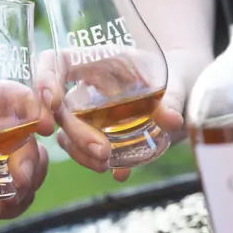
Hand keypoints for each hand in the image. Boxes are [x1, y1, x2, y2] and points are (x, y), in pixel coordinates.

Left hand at [0, 96, 54, 229]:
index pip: (13, 96)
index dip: (34, 107)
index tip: (43, 126)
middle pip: (29, 137)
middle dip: (32, 159)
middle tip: (21, 181)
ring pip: (33, 166)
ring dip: (30, 184)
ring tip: (8, 201)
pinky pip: (21, 195)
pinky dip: (18, 205)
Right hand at [38, 47, 204, 181]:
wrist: (188, 90)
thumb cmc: (179, 73)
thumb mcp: (180, 80)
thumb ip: (174, 97)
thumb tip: (171, 119)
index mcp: (97, 60)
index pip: (55, 61)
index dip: (44, 79)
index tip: (53, 103)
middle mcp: (86, 86)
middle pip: (59, 107)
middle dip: (74, 132)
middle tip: (102, 151)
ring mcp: (88, 112)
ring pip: (65, 134)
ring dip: (80, 152)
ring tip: (107, 165)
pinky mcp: (98, 134)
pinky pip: (83, 150)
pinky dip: (96, 163)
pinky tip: (120, 172)